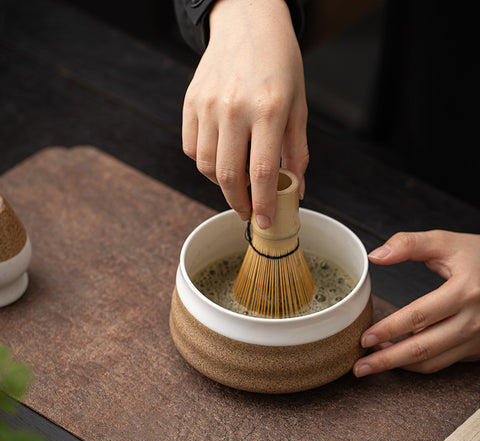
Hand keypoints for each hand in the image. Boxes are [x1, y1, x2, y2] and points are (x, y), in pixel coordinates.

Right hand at [182, 0, 308, 228]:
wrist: (248, 22)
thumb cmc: (280, 65)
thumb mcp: (298, 106)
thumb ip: (296, 151)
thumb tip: (297, 189)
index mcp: (268, 109)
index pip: (262, 173)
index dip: (264, 204)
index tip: (265, 223)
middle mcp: (234, 108)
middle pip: (228, 175)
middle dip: (239, 203)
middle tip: (249, 211)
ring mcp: (207, 104)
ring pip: (204, 166)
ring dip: (220, 184)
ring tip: (236, 182)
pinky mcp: (190, 102)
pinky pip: (190, 147)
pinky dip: (203, 162)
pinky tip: (219, 156)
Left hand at [353, 230, 479, 376]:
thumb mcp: (446, 242)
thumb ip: (409, 244)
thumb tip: (376, 255)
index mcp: (464, 292)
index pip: (418, 316)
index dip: (389, 329)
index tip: (365, 338)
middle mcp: (474, 320)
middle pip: (423, 348)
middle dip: (388, 360)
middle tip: (360, 366)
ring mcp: (478, 338)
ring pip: (434, 361)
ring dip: (401, 364)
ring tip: (374, 361)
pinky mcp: (478, 349)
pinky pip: (444, 362)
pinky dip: (419, 363)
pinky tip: (399, 357)